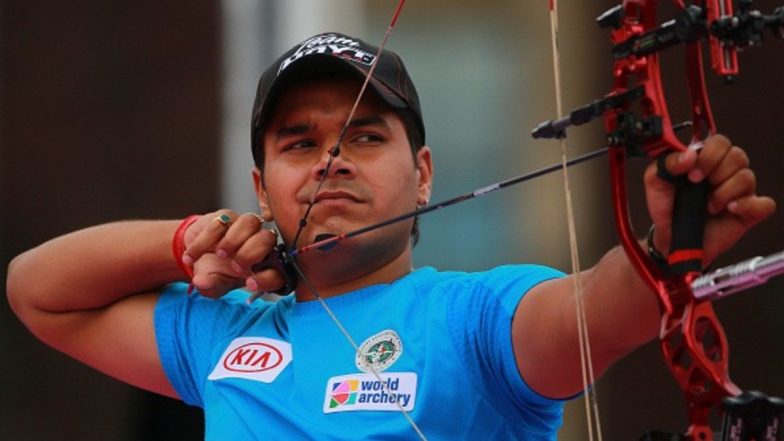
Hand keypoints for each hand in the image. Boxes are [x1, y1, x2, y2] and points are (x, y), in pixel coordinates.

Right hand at [181, 210, 285, 297]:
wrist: (195, 254)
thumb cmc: (212, 272)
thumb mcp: (213, 285)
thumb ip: (211, 284)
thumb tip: (200, 281)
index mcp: (263, 267)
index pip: (278, 271)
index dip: (268, 277)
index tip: (249, 283)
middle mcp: (259, 245)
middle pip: (268, 239)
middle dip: (250, 253)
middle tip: (233, 266)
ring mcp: (245, 228)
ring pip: (250, 222)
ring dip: (233, 240)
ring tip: (218, 254)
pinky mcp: (228, 216)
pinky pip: (221, 222)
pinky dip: (205, 240)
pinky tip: (193, 256)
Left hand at [644, 134, 775, 265]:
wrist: (670, 238)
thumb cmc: (667, 208)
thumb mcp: (656, 183)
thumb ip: (666, 164)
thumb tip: (689, 154)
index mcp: (706, 160)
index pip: (720, 142)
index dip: (709, 155)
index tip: (692, 174)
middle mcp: (726, 172)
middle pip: (737, 156)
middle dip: (716, 172)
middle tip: (698, 187)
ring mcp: (740, 192)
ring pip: (747, 177)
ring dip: (724, 192)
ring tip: (707, 206)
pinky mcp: (749, 212)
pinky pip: (765, 203)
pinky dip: (748, 205)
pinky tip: (730, 209)